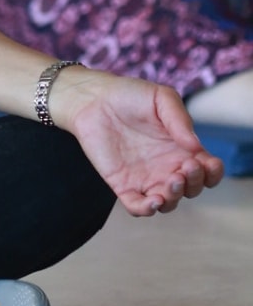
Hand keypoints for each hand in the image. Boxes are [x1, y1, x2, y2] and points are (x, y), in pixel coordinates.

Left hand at [52, 68, 223, 215]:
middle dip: (194, 183)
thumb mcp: (161, 98)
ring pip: (168, 202)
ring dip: (174, 198)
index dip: (212, 173)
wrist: (92, 99)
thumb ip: (180, 120)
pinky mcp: (122, 184)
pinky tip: (152, 200)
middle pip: (191, 189)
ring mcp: (145, 178)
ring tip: (171, 181)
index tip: (206, 163)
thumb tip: (196, 147)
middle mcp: (167, 167)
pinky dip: (147, 210)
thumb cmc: (129, 95)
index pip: (207, 171)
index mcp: (181, 149)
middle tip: (185, 167)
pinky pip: (138, 207)